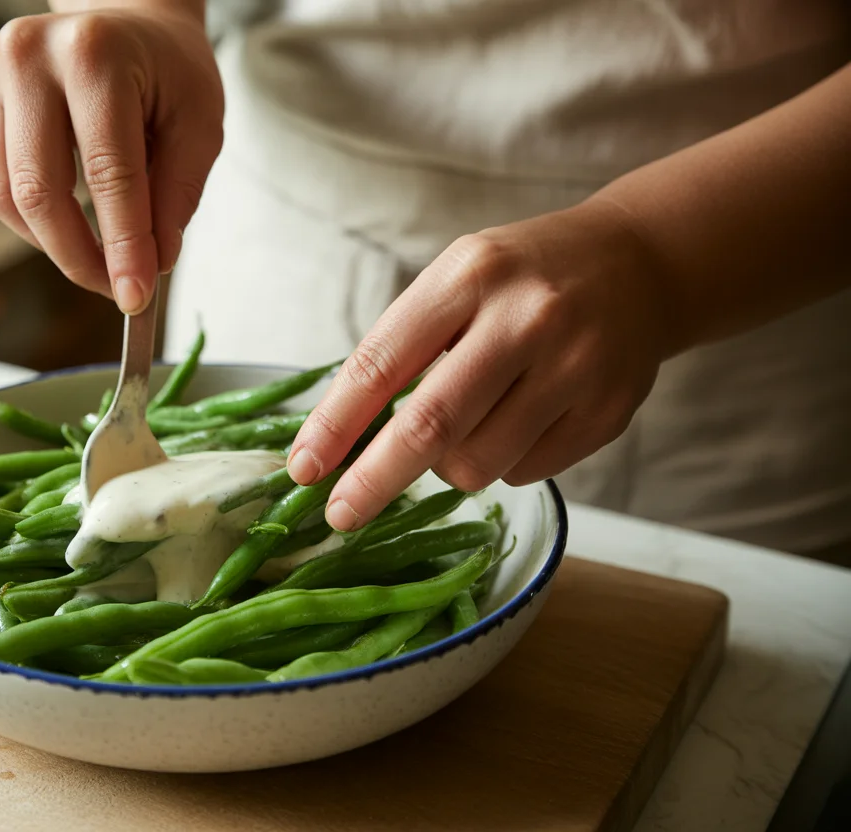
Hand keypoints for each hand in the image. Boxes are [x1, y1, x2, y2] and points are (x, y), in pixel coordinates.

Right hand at [0, 5, 222, 313]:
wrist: (130, 20)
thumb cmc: (169, 68)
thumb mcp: (199, 123)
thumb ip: (176, 194)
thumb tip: (151, 265)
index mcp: (97, 55)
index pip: (108, 172)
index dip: (122, 245)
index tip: (135, 295)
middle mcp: (34, 58)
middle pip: (42, 189)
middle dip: (80, 257)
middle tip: (116, 290)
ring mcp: (0, 75)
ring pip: (10, 195)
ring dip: (55, 247)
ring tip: (100, 266)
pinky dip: (33, 225)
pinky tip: (70, 232)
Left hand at [286, 199, 677, 530]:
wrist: (641, 265)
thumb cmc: (521, 278)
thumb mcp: (457, 280)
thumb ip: (404, 347)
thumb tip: (339, 440)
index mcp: (469, 276)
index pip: (382, 364)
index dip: (334, 426)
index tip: (304, 470)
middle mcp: (525, 319)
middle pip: (429, 426)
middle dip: (373, 479)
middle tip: (340, 515)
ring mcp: (575, 368)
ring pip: (478, 464)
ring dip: (449, 464)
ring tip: (464, 425)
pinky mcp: (608, 412)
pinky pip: (524, 472)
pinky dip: (502, 461)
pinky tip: (519, 419)